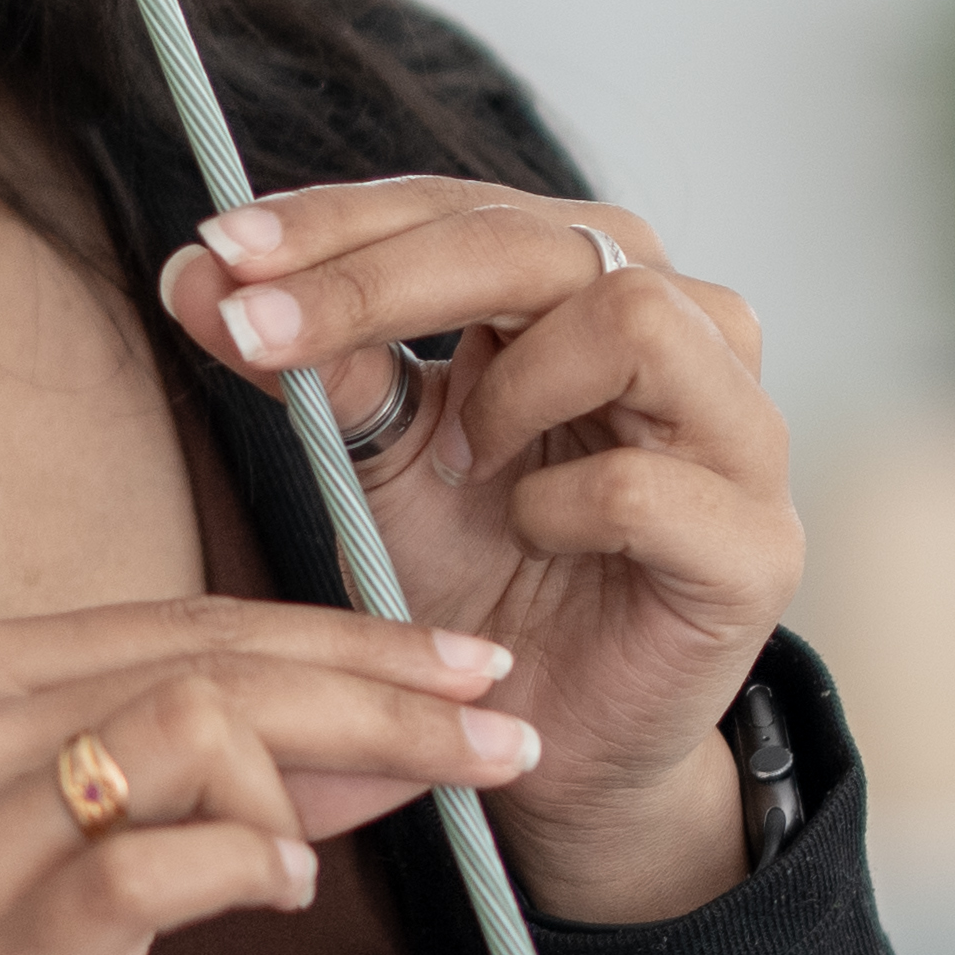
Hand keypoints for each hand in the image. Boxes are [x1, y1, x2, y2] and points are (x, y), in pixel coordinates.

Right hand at [0, 599, 537, 954]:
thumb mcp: (97, 840)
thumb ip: (229, 775)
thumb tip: (402, 729)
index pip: (200, 618)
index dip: (351, 638)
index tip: (468, 667)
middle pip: (221, 662)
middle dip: (388, 695)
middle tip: (504, 736)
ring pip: (201, 728)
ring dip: (309, 787)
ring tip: (311, 863)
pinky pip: (165, 862)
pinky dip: (253, 863)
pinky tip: (282, 892)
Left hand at [162, 180, 800, 921]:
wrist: (549, 745)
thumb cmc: (480, 580)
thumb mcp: (377, 459)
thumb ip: (314, 362)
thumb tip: (195, 273)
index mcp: (594, 286)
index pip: (471, 209)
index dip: (346, 220)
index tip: (219, 247)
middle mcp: (688, 331)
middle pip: (548, 238)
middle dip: (384, 277)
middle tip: (261, 331)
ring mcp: (739, 433)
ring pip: (636, 319)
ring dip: (512, 390)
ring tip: (465, 466)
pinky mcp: (758, 546)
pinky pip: (647, 485)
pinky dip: (560, 510)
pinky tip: (534, 537)